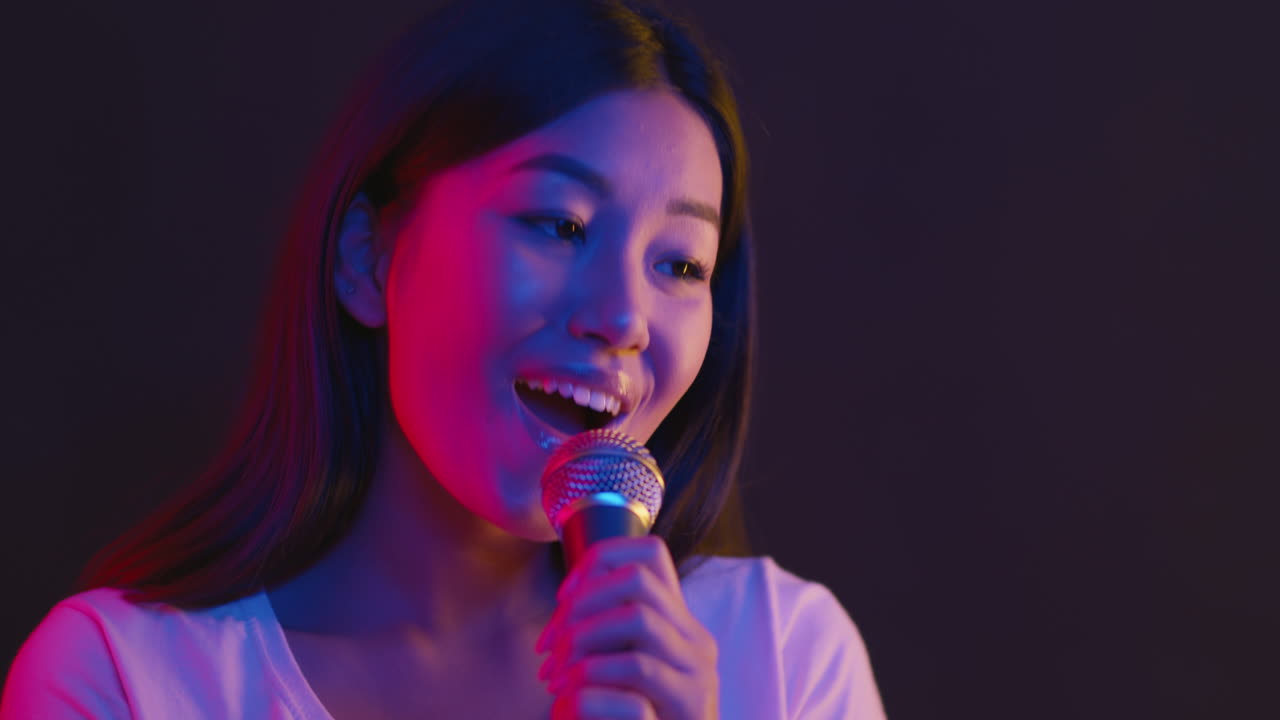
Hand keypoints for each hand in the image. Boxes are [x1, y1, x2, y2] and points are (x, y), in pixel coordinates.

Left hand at [536, 536, 719, 719]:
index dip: (600, 560)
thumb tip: (565, 604)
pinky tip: (566, 698)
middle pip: (638, 579)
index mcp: (680, 624)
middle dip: (581, 601)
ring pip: (639, 618)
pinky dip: (593, 676)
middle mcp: (696, 639)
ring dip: (583, 637)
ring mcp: (699, 671)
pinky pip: (639, 668)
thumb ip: (607, 639)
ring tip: (553, 672)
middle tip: (547, 644)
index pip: (650, 554)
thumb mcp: (619, 674)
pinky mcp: (692, 704)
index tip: (562, 597)